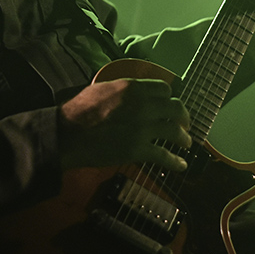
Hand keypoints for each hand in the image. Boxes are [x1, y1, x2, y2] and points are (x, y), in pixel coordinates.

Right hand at [59, 79, 191, 172]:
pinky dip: (175, 162)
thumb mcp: (103, 88)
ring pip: (174, 131)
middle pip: (175, 108)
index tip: (171, 105)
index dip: (170, 98)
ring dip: (184, 138)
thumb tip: (132, 91)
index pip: (164, 89)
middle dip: (184, 117)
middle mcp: (143, 106)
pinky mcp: (138, 150)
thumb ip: (123, 89)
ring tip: (186, 143)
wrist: (68, 134)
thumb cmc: (79, 110)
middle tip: (186, 124)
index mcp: (133, 88)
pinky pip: (164, 156)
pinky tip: (181, 166)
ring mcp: (143, 128)